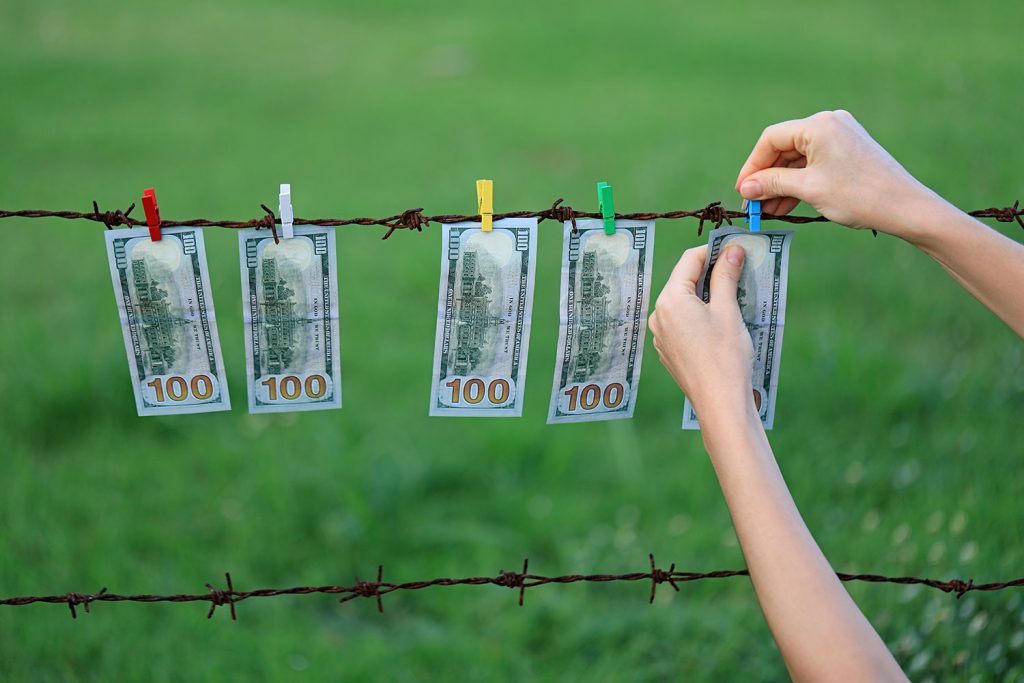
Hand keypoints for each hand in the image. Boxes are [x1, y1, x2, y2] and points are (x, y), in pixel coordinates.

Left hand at [648, 244, 755, 421]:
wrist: (720, 402)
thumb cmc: (725, 355)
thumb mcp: (728, 310)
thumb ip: (726, 276)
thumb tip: (732, 249)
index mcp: (670, 300)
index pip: (689, 261)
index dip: (713, 251)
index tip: (735, 248)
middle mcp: (658, 315)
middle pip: (684, 282)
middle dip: (710, 273)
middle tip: (738, 269)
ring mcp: (661, 335)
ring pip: (683, 304)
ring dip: (706, 295)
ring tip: (733, 295)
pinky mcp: (669, 351)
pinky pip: (683, 324)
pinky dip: (700, 316)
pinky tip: (721, 322)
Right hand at [735, 110, 934, 235]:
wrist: (905, 206)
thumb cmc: (858, 195)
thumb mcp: (808, 189)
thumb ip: (772, 184)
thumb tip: (745, 188)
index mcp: (818, 125)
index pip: (771, 140)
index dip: (751, 166)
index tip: (742, 192)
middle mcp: (829, 123)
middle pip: (783, 149)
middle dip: (765, 179)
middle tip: (753, 206)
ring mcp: (840, 136)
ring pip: (797, 159)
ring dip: (780, 185)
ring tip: (767, 212)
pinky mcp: (847, 151)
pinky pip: (813, 164)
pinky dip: (798, 183)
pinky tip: (786, 205)